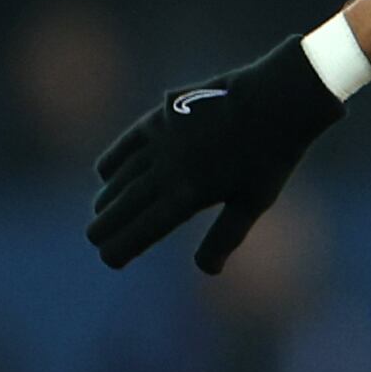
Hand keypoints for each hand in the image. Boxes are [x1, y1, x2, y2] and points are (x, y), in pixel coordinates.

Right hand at [86, 37, 343, 273]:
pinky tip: (106, 173)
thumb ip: (225, 236)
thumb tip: (206, 271)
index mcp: (189, 196)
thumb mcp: (253, 202)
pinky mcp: (161, 117)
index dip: (122, 246)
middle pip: (125, 205)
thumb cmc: (270, 157)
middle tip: (95, 238)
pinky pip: (127, 144)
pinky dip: (113, 161)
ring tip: (102, 211)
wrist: (276, 101)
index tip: (109, 260)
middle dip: (106, 225)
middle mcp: (167, 170)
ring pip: (122, 176)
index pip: (144, 230)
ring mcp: (161, 141)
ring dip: (109, 196)